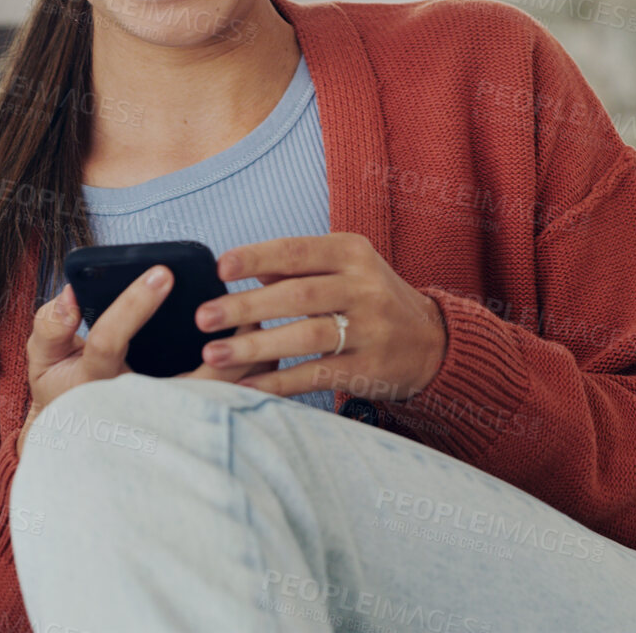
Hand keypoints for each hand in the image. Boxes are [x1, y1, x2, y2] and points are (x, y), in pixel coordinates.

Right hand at [19, 267, 276, 458]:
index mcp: (94, 381)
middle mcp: (134, 407)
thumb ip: (50, 326)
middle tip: (238, 301)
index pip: (111, 341)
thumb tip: (71, 296)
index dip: (133, 306)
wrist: (79, 445)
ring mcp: (165, 421)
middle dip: (216, 340)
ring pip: (215, 396)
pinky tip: (263, 349)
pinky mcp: (187, 427)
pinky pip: (225, 406)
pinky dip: (249, 378)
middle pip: (184, 378)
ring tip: (257, 317)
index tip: (162, 272)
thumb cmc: (63, 391)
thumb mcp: (44, 359)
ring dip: (242, 360)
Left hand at [189, 233, 446, 402]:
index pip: (297, 250)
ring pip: (306, 336)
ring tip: (213, 354)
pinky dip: (278, 382)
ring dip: (255, 347)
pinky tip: (246, 386)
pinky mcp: (370, 368)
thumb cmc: (369, 298)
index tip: (219, 268)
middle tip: (203, 317)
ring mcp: (371, 329)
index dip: (257, 257)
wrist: (431, 341)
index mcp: (352, 252)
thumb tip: (239, 265)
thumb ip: (296, 264)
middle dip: (245, 307)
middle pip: (297, 295)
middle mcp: (365, 287)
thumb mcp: (343, 268)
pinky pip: (317, 375)